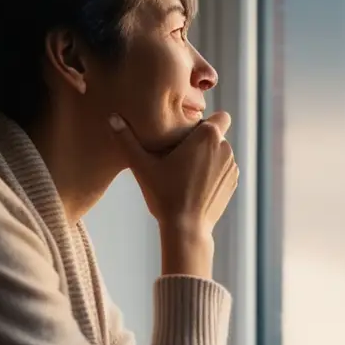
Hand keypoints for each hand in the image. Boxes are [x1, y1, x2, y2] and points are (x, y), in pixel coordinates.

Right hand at [109, 112, 238, 277]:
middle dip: (201, 141)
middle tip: (178, 155)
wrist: (186, 228)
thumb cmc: (164, 194)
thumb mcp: (141, 165)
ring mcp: (232, 168)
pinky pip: (223, 170)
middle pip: (216, 136)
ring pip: (220, 153)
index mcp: (208, 136)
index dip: (205, 122)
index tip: (187, 133)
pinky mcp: (233, 184)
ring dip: (207, 157)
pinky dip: (212, 173)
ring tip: (184, 171)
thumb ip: (126, 139)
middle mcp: (226, 148)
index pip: (220, 116)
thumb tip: (111, 117)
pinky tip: (194, 185)